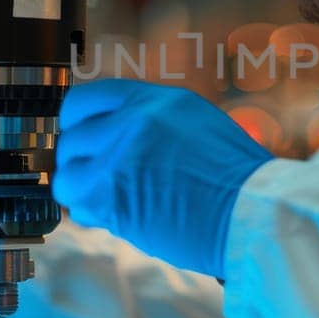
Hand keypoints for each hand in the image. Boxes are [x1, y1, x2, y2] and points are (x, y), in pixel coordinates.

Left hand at [53, 79, 272, 278]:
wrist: (251, 210)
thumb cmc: (235, 175)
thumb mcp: (195, 121)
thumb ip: (150, 120)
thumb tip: (112, 132)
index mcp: (151, 100)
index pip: (83, 101)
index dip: (75, 123)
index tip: (79, 137)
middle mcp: (129, 123)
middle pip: (71, 141)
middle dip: (82, 163)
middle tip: (102, 179)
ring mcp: (116, 160)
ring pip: (67, 177)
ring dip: (83, 192)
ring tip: (111, 201)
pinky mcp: (112, 200)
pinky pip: (80, 208)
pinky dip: (95, 216)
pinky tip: (122, 217)